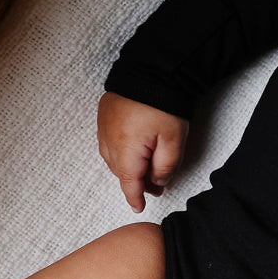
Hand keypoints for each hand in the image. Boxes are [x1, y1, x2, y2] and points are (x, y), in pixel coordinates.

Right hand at [97, 92, 188, 211]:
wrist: (149, 70)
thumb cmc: (163, 105)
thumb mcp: (173, 140)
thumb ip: (166, 166)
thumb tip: (158, 182)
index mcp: (126, 150)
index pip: (129, 183)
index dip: (135, 197)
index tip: (139, 207)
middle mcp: (108, 141)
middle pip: (121, 172)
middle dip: (138, 182)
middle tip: (156, 186)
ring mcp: (103, 128)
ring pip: (114, 158)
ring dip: (130, 167)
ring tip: (149, 169)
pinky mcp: (104, 116)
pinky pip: (109, 143)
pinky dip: (122, 152)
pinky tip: (136, 150)